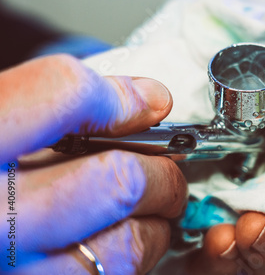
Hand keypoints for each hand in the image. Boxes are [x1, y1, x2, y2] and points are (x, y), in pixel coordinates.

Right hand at [0, 55, 187, 273]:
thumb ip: (49, 101)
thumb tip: (146, 97)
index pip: (61, 94)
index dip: (118, 95)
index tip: (147, 102)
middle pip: (114, 181)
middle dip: (158, 171)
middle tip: (163, 166)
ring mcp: (6, 273)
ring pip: (123, 246)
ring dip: (152, 223)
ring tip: (144, 209)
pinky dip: (127, 258)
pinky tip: (114, 241)